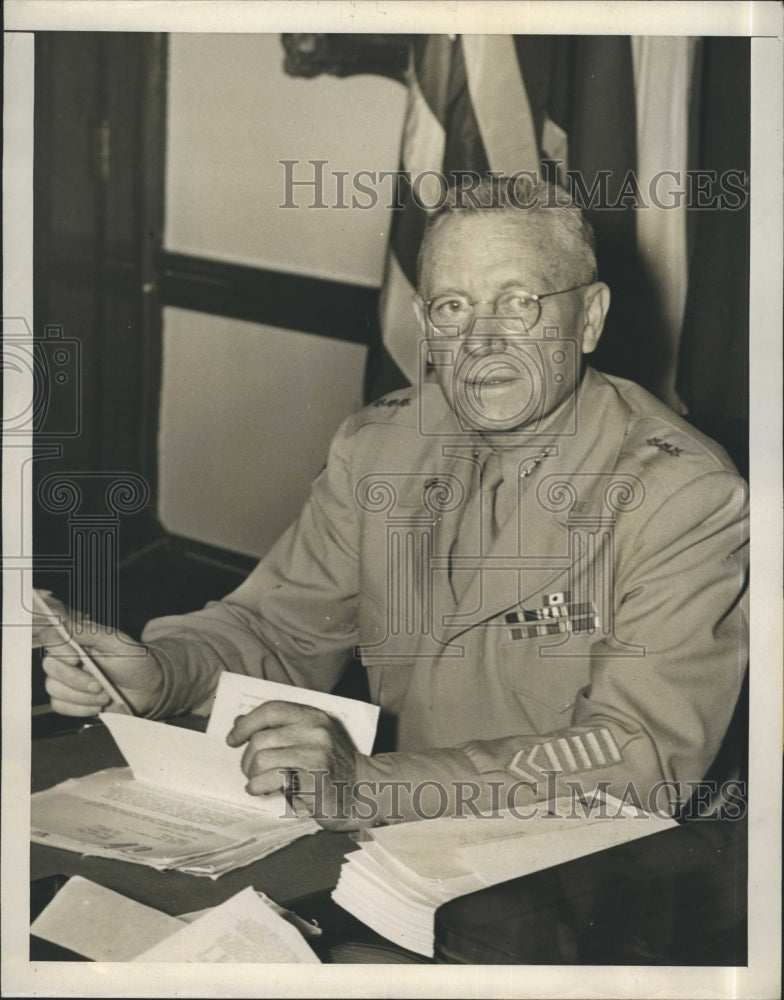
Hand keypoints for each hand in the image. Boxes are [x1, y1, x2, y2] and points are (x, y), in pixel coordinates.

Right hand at [35, 595, 163, 716]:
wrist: (146, 689)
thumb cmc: (134, 661)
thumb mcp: (119, 643)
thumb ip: (93, 633)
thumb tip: (66, 624)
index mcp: (78, 640)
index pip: (51, 637)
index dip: (58, 648)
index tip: (76, 658)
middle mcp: (67, 658)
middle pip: (50, 666)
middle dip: (75, 679)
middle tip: (99, 685)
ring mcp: (66, 680)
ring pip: (53, 688)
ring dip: (81, 696)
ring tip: (104, 695)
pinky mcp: (68, 699)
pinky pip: (59, 705)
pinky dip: (79, 708)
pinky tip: (97, 706)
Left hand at [226, 701, 363, 829]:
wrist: (363, 791)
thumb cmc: (331, 765)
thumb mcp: (310, 738)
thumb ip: (278, 728)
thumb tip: (239, 722)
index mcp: (314, 717)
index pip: (272, 709)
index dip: (246, 724)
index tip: (233, 739)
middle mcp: (316, 732)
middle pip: (260, 739)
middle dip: (246, 759)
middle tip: (250, 770)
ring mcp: (316, 756)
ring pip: (261, 760)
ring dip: (252, 775)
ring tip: (257, 781)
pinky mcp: (312, 781)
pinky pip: (270, 780)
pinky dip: (258, 787)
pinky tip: (261, 790)